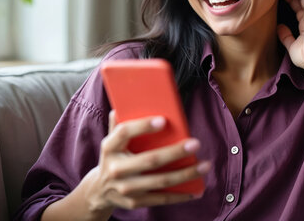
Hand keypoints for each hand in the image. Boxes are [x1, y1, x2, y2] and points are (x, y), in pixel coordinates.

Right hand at [83, 112, 210, 213]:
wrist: (99, 191)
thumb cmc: (113, 157)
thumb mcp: (111, 140)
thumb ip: (119, 123)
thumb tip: (125, 103)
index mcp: (110, 147)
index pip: (125, 132)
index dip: (143, 126)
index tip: (164, 120)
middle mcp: (116, 168)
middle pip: (150, 159)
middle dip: (175, 152)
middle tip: (195, 144)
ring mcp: (125, 188)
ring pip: (160, 181)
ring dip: (186, 174)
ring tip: (204, 165)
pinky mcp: (135, 202)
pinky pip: (161, 198)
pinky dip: (180, 195)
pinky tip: (196, 189)